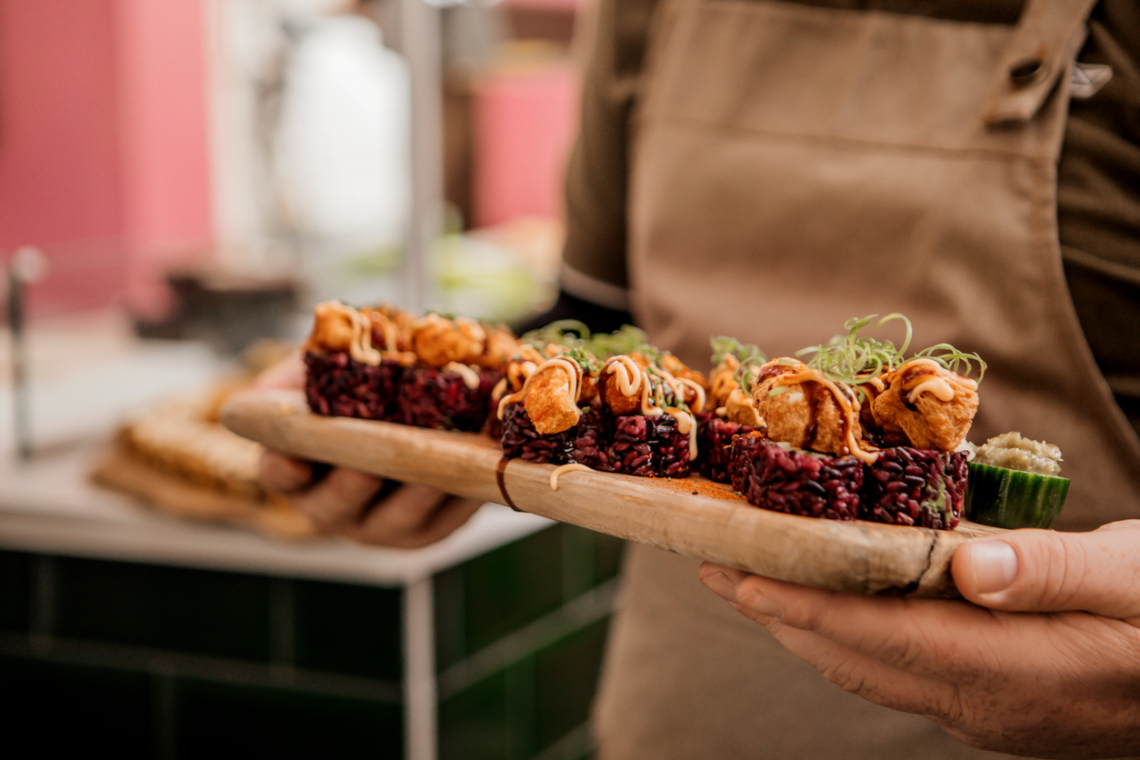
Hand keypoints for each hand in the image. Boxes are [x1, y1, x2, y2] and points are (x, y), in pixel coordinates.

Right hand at [254, 351, 481, 547]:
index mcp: (300, 470)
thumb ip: (303, 372)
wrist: (418, 399)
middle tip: (366, 469)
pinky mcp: (430, 528)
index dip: (284, 469)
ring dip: (413, 499)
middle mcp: (335, 506)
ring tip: (430, 475)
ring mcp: (383, 524)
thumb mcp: (329, 368)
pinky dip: (458, 499)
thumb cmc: (361, 385)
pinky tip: (472, 472)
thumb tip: (280, 378)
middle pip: (336, 506)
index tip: (291, 459)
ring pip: (396, 521)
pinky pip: (445, 520)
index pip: (280, 474)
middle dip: (351, 488)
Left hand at [698, 521, 1139, 758]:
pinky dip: (844, 637)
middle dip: (778, 613)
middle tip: (715, 565)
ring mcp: (984, 711)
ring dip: (801, 626)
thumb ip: (1053, 572)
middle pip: (855, 659)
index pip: (881, 637)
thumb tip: (968, 567)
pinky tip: (827, 609)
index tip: (740, 574)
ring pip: (867, 671)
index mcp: (1018, 668)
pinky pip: (893, 673)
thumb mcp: (1137, 578)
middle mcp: (985, 701)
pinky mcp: (989, 703)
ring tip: (749, 582)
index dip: (804, 606)